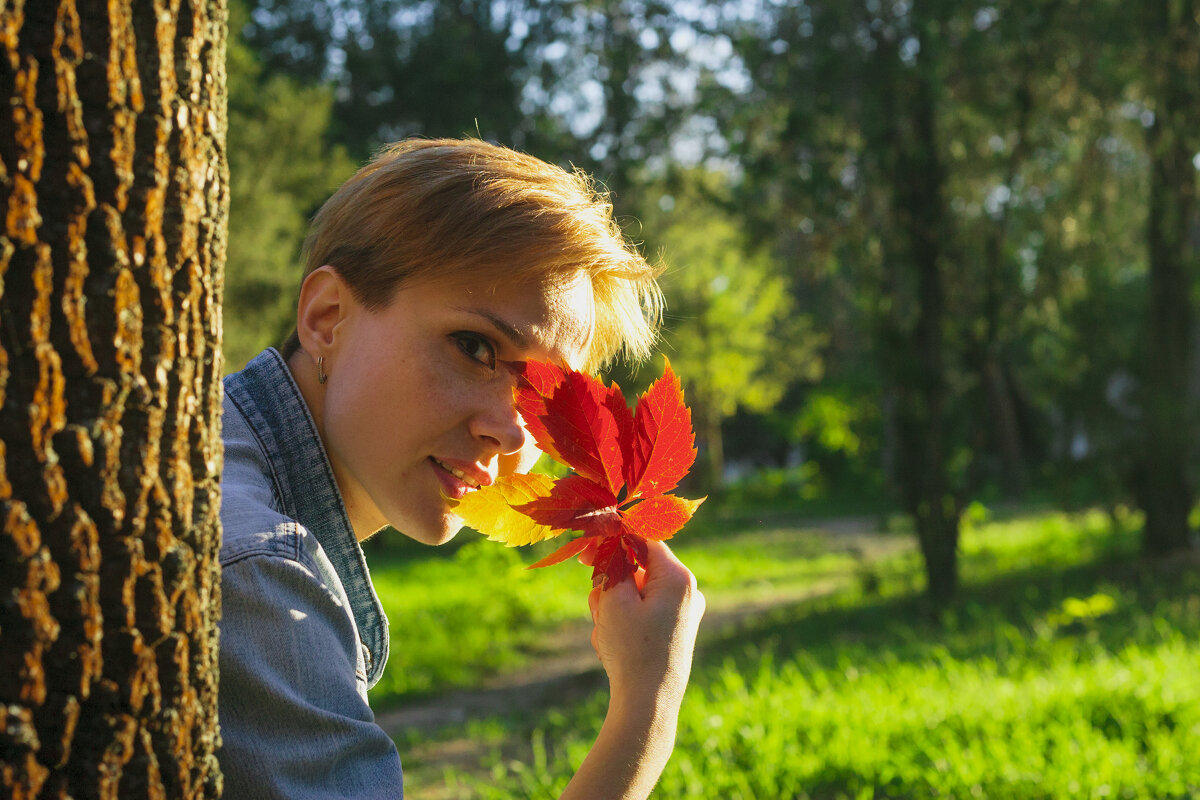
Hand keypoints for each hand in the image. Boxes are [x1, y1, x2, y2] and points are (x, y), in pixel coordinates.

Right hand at [585, 541, 704, 710]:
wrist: (648, 704)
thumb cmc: (632, 650)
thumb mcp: (615, 599)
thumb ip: (612, 564)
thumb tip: (612, 542)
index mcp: (678, 578)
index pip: (643, 539)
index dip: (612, 540)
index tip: (586, 549)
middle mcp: (687, 591)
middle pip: (638, 567)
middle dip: (611, 584)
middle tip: (598, 605)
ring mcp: (682, 612)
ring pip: (636, 592)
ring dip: (614, 607)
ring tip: (608, 634)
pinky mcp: (674, 630)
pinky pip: (643, 612)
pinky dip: (624, 621)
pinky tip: (615, 645)